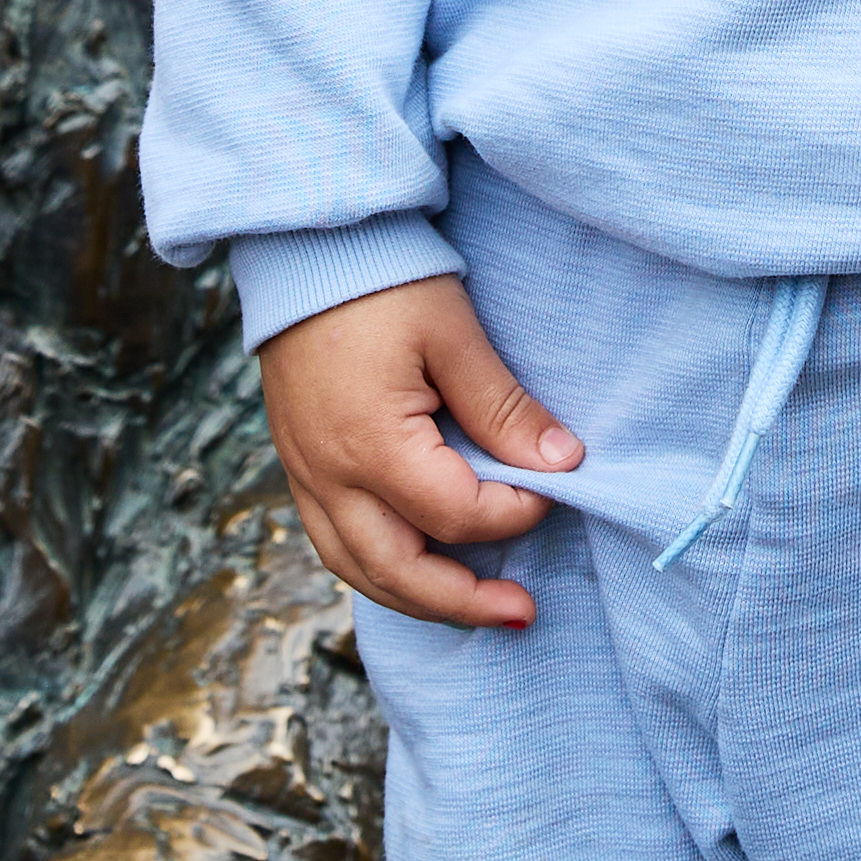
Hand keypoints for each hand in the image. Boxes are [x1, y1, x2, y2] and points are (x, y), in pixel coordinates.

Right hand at [252, 278, 575, 629]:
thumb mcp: (455, 336)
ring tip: (474, 608)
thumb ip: (504, 410)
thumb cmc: (382, 281)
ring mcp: (306, 475)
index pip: (456, 513)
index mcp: (371, 445)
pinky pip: (333, 543)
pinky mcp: (299, 465)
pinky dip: (377, 569)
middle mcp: (329, 476)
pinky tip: (416, 567)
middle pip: (398, 572)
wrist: (302, 248)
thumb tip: (561, 464)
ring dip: (417, 599)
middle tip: (522, 611)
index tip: (553, 488)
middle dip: (463, 603)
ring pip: (357, 570)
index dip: (513, 511)